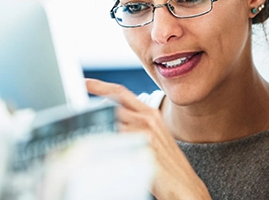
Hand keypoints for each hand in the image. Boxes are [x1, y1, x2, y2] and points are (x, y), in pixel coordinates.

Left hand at [85, 78, 210, 199]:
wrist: (186, 186)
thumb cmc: (168, 164)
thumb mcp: (153, 137)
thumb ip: (133, 124)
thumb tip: (112, 120)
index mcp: (150, 114)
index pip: (120, 93)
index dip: (100, 86)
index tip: (84, 82)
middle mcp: (147, 121)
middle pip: (110, 108)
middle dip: (94, 113)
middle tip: (82, 119)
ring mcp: (145, 136)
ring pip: (110, 125)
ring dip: (99, 132)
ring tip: (94, 142)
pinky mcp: (142, 153)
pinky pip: (115, 146)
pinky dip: (106, 149)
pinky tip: (103, 156)